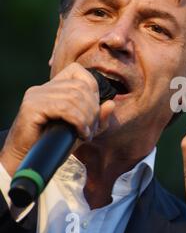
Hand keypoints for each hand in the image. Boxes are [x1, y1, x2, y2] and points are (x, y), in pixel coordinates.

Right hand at [0, 63, 114, 175]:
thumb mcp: (82, 130)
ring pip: (74, 97)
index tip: (94, 112)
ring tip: (86, 133)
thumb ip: (98, 119)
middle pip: (80, 87)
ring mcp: (36, 95)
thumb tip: (111, 104)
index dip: (93, 89)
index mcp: (54, 87)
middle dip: (93, 109)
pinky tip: (80, 133)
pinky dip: (78, 121)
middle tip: (91, 129)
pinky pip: (63, 108)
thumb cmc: (54, 144)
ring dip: (87, 117)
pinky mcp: (31, 107)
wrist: (27, 159)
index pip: (79, 72)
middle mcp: (43, 87)